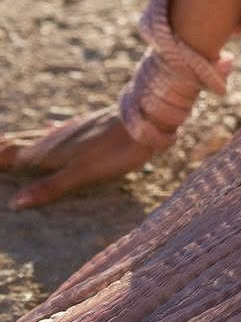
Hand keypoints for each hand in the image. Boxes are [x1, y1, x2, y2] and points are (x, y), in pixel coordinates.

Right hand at [0, 110, 155, 209]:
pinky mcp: (88, 126)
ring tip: (6, 140)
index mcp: (50, 151)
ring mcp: (72, 130)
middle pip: (22, 143)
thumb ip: (50, 187)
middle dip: (3, 147)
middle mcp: (56, 138)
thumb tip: (15, 202)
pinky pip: (60, 130)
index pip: (14, 154)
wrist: (145, 120)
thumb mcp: (81, 173)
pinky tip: (49, 126)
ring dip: (20, 139)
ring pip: (39, 136)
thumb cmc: (113, 150)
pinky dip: (47, 132)